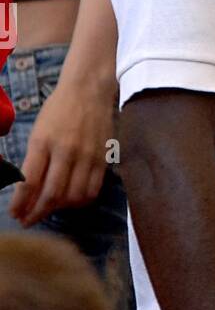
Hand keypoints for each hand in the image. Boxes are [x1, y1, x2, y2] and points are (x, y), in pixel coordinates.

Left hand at [8, 72, 115, 224]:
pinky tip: (71, 200)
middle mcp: (66, 150)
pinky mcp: (103, 157)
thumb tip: (27, 192)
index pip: (29, 183)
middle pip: (52, 194)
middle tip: (28, 221)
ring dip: (59, 209)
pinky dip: (80, 201)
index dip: (20, 204)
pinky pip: (93, 189)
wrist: (89, 89)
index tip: (15, 214)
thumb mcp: (38, 132)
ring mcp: (88, 155)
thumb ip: (33, 162)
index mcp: (44, 142)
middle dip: (36, 214)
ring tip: (50, 209)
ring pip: (74, 196)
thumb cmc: (59, 109)